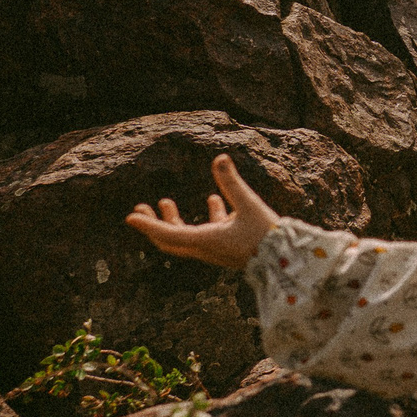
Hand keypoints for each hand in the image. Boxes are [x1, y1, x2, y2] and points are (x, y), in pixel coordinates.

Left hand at [124, 154, 279, 270]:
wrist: (286, 260)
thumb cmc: (266, 234)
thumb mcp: (249, 204)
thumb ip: (232, 182)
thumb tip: (219, 157)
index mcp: (206, 241)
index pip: (168, 234)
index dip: (148, 225)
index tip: (130, 217)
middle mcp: (205, 248)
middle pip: (169, 240)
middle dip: (152, 224)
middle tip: (139, 207)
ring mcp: (215, 249)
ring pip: (185, 237)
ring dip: (172, 220)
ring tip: (165, 201)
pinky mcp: (226, 247)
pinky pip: (206, 234)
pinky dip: (203, 217)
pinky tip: (213, 199)